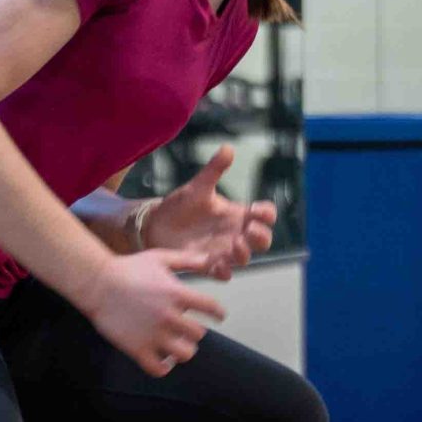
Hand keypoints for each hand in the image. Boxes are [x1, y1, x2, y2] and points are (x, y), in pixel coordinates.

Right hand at [87, 246, 227, 375]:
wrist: (97, 283)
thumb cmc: (129, 268)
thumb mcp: (160, 258)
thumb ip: (187, 260)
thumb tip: (210, 259)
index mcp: (177, 294)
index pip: (211, 308)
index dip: (218, 313)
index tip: (218, 316)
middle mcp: (169, 316)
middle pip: (198, 335)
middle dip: (195, 332)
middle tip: (188, 329)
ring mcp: (153, 335)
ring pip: (184, 355)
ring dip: (184, 350)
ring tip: (178, 346)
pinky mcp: (137, 348)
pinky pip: (159, 369)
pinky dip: (165, 367)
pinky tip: (164, 360)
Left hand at [138, 145, 276, 278]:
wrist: (155, 225)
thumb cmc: (180, 206)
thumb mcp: (198, 187)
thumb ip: (214, 170)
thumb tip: (228, 147)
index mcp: (236, 213)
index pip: (265, 215)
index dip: (267, 213)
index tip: (256, 208)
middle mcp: (234, 233)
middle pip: (262, 240)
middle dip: (262, 236)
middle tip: (249, 229)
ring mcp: (222, 250)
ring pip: (246, 258)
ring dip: (245, 253)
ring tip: (235, 245)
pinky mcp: (207, 264)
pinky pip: (223, 274)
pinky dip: (224, 272)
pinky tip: (218, 265)